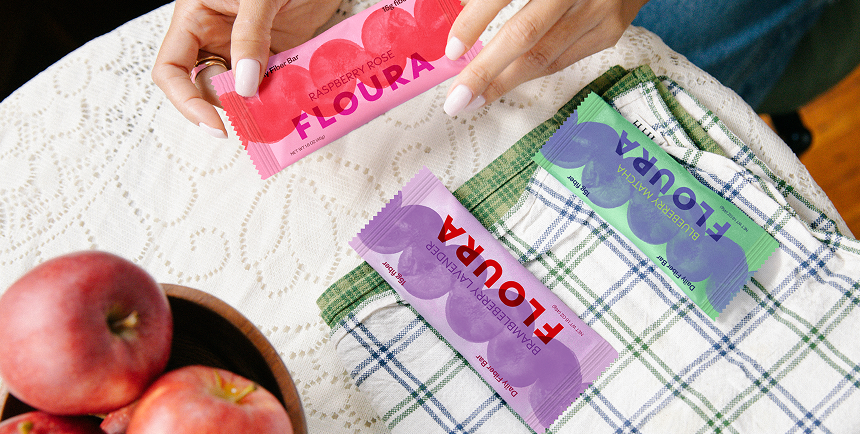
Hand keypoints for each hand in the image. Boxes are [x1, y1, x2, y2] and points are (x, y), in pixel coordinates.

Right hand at [152, 0, 340, 137]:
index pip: (172, 70)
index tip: (215, 125)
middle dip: (232, 101)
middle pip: (209, 87)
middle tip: (261, 108)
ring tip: (283, 100)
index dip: (186, 101)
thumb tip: (243, 85)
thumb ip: (249, 36)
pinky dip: (282, 94)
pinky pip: (272, 85)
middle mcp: (216, 37)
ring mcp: (246, 49)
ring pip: (242, 90)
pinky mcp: (275, 54)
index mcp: (195, 19)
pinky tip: (296, 95)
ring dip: (260, 101)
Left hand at [442, 0, 648, 115]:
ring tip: (473, 99)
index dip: (474, 21)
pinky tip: (505, 83)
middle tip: (458, 97)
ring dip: (504, 83)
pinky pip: (562, 60)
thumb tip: (461, 22)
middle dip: (486, 71)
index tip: (452, 50)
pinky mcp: (610, 31)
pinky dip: (530, 74)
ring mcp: (599, 10)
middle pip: (525, 35)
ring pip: (544, 56)